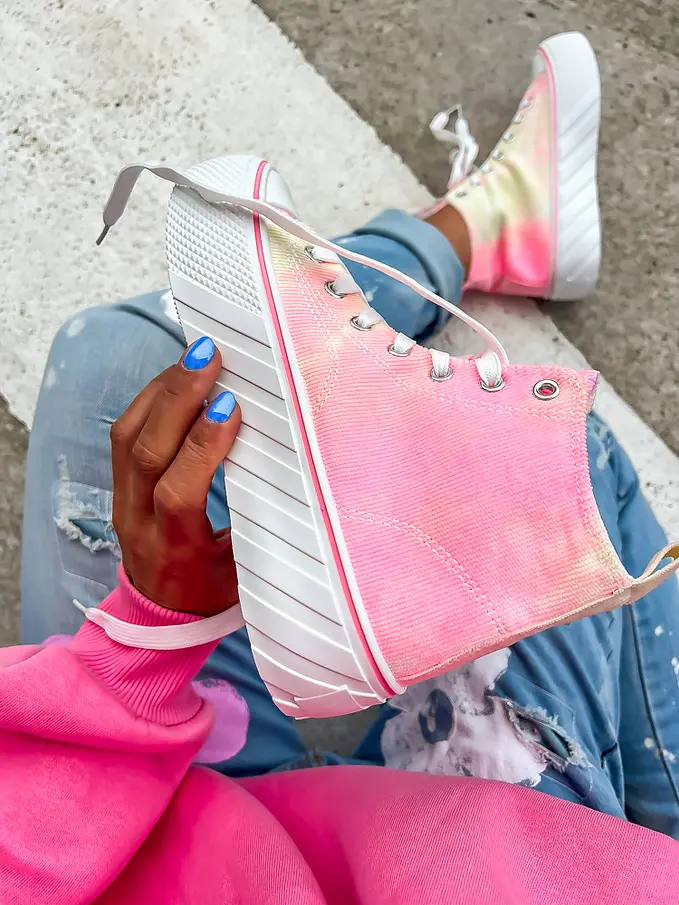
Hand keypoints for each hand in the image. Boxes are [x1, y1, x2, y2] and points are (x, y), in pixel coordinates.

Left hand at [110, 336, 241, 616]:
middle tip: (207, 357)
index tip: (230, 407)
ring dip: (162, 391)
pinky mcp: (117, 485)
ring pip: (127, 436)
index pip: (178, 492)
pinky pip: (123, 434)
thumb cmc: (211, 590)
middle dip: (178, 399)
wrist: (156, 614)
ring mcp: (122, 501)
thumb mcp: (242, 570)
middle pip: (146, 453)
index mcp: (176, 550)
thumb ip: (256, 524)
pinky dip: (150, 399)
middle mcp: (139, 522)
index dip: (201, 448)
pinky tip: (175, 378)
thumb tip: (291, 472)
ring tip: (195, 357)